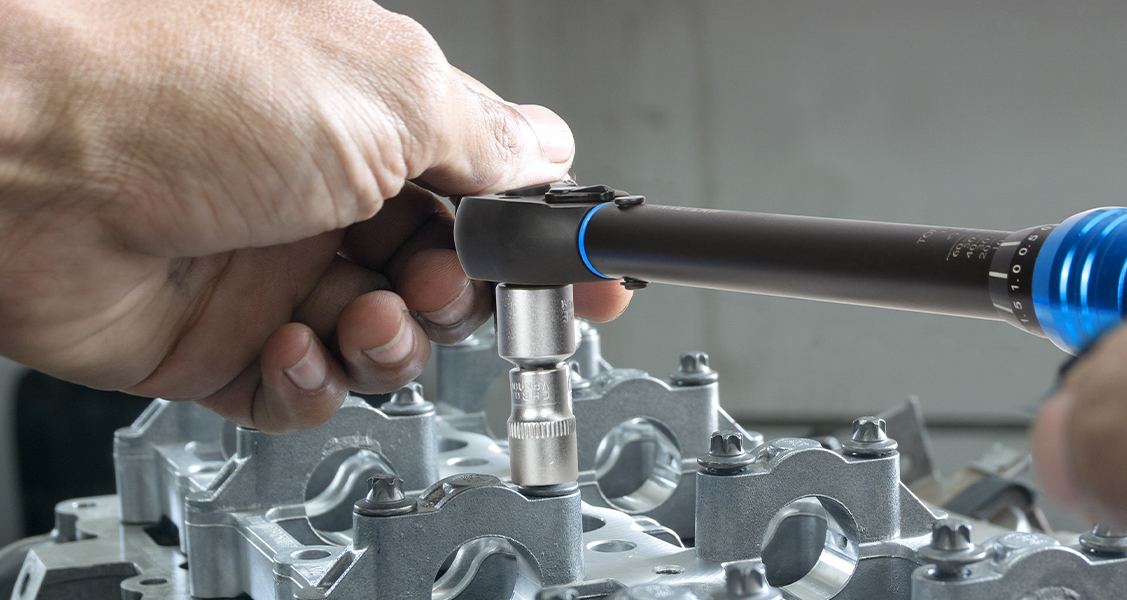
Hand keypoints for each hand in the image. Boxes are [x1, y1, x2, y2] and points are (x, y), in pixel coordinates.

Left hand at [0, 0, 630, 432]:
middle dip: (464, 296)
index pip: (493, 189)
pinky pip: (308, 390)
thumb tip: (547, 151)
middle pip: (449, 276)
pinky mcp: (218, 341)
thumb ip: (484, 134)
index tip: (595, 282)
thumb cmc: (176, 85)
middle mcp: (328, 189)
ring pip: (387, 341)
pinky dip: (316, 383)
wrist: (16, 153)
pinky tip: (290, 345)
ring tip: (361, 313)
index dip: (545, 241)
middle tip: (443, 286)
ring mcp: (272, 265)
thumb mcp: (382, 89)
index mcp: (375, 116)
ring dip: (393, 341)